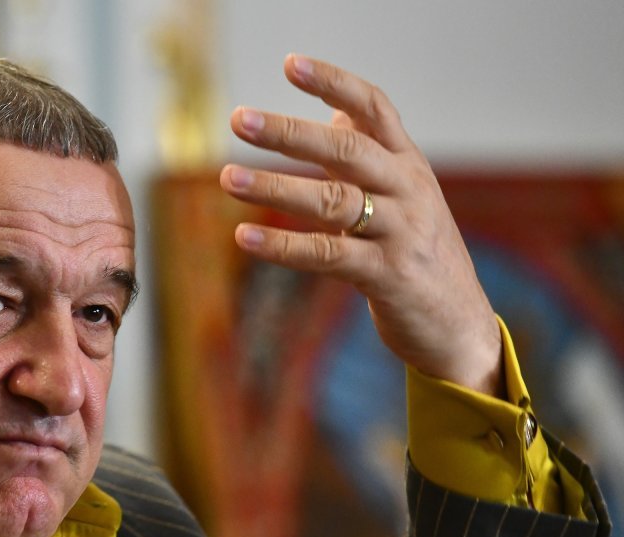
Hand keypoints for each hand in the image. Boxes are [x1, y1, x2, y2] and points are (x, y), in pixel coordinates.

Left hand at [220, 54, 503, 397]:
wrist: (458, 323)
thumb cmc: (419, 254)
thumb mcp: (404, 196)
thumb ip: (370, 154)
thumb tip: (333, 109)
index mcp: (408, 164)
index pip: (374, 107)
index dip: (333, 81)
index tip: (290, 64)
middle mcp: (408, 190)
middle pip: (346, 149)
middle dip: (289, 131)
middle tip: (238, 118)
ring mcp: (400, 232)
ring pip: (332, 201)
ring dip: (274, 187)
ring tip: (227, 178)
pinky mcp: (387, 275)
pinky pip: (327, 255)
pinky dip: (283, 246)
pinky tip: (243, 236)